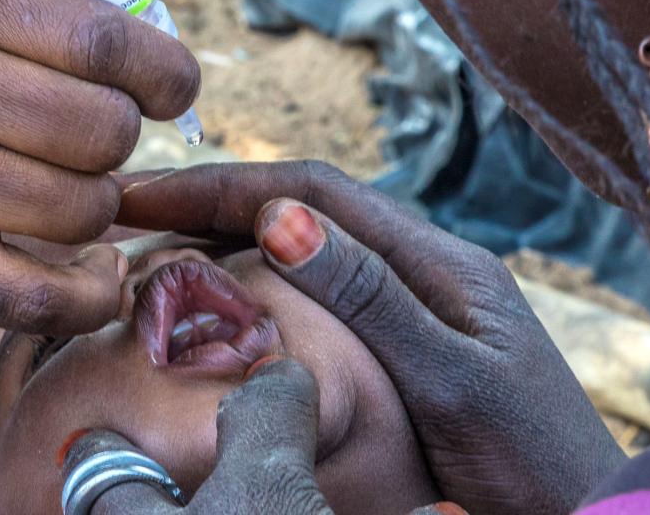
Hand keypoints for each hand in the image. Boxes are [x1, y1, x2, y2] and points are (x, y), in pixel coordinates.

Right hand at [0, 0, 200, 333]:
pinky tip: (88, 279)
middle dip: (116, 144)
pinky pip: (39, 294)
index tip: (170, 89)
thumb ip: (21, 21)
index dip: (162, 72)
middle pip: (103, 129)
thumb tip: (150, 70)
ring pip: (82, 210)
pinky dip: (84, 295)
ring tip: (55, 196)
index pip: (103, 39)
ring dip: (91, 213)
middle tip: (85, 146)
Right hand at [119, 161, 626, 514]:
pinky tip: (209, 311)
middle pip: (297, 210)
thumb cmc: (529, 464)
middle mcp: (421, 270)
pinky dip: (249, 290)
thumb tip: (280, 216)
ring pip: (299, 251)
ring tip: (145, 253)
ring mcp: (411, 308)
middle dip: (205, 204)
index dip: (218, 185)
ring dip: (221, 242)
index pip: (310, 190)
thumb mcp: (450, 379)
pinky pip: (310, 298)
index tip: (139, 194)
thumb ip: (371, 298)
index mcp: (436, 260)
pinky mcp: (400, 350)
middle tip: (121, 214)